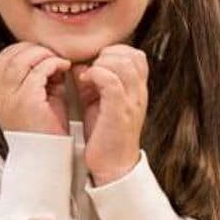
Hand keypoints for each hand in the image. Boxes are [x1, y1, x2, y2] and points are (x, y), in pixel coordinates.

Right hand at [0, 42, 70, 135]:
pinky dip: (53, 64)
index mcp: (0, 96)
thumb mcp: (39, 102)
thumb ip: (40, 80)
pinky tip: (64, 68)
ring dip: (42, 54)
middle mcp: (1, 96)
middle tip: (52, 56)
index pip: (0, 60)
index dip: (21, 51)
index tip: (42, 56)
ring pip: (20, 59)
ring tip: (58, 61)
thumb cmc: (47, 133)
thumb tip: (51, 61)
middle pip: (8, 56)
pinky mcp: (26, 101)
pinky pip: (38, 70)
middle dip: (33, 49)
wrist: (46, 160)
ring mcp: (11, 98)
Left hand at [79, 44, 147, 184]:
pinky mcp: (119, 112)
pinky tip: (84, 82)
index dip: (115, 52)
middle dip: (106, 55)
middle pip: (131, 55)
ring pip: (123, 63)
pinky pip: (112, 81)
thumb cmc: (105, 135)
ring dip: (100, 64)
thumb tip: (81, 64)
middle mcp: (138, 93)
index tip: (97, 63)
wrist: (113, 167)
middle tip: (91, 70)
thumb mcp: (102, 102)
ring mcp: (131, 102)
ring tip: (87, 77)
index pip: (136, 55)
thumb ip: (97, 82)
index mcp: (137, 90)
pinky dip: (96, 74)